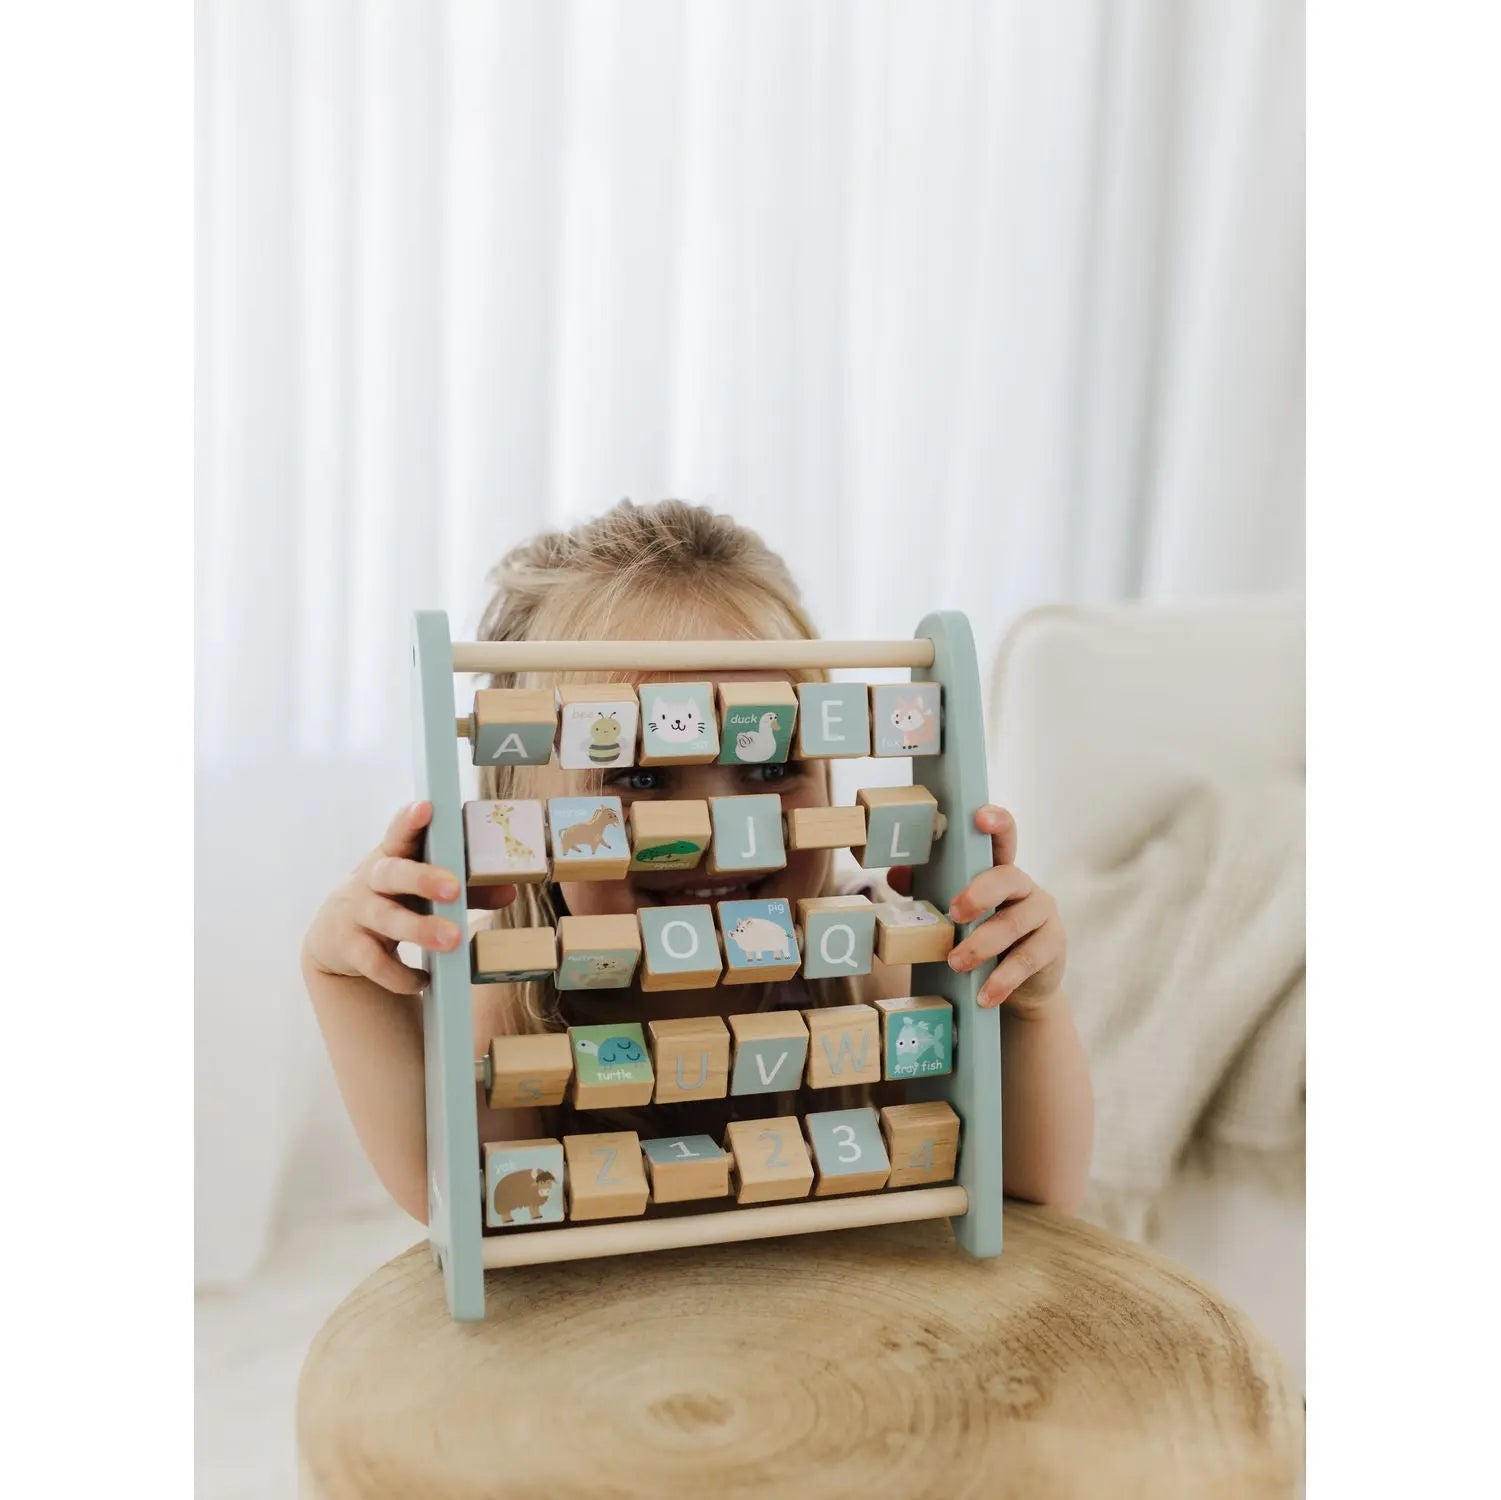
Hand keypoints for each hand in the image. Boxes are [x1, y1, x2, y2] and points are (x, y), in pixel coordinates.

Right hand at [303, 800, 516, 995]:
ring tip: (452, 939)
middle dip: (424, 879)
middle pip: (392, 872)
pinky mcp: (349, 946)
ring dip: (420, 929)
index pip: (399, 832)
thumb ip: (468, 888)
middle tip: (455, 890)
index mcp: (393, 855)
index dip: (410, 820)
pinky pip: (374, 962)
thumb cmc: (395, 898)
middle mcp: (371, 879)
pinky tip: (423, 979)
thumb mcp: (423, 887)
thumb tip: (510, 891)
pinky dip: (400, 974)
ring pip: (386, 918)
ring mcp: (357, 912)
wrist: (336, 935)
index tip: (427, 807)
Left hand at [943, 805, 1066, 1017]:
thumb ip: (928, 891)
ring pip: (1014, 923)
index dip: (996, 822)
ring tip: (956, 963)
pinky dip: (1002, 980)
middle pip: (1008, 878)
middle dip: (979, 893)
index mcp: (999, 871)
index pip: (1004, 837)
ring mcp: (1042, 915)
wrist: (1020, 986)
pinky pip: (1028, 960)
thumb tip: (897, 873)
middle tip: (954, 913)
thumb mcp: (956, 915)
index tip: (979, 816)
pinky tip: (985, 996)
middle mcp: (1025, 887)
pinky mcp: (1053, 946)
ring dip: (982, 945)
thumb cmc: (981, 936)